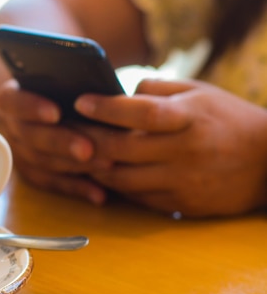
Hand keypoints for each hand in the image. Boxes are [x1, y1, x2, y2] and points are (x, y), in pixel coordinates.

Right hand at [0, 79, 111, 204]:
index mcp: (13, 96)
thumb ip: (72, 80)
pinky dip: (76, 188)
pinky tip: (100, 194)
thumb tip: (99, 91)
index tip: (55, 112)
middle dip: (61, 143)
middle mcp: (13, 126)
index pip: (12, 101)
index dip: (31, 107)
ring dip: (73, 166)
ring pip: (42, 162)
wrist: (45, 100)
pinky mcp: (34, 172)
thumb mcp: (63, 75)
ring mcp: (21, 151)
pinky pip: (53, 183)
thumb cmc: (61, 83)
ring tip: (106, 165)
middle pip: (30, 137)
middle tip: (88, 149)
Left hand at [74, 78, 266, 215]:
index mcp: (190, 118)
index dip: (107, 108)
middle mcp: (185, 152)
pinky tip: (101, 174)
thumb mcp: (199, 92)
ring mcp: (183, 182)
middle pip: (123, 149)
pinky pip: (137, 198)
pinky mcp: (181, 205)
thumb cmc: (228, 119)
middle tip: (65, 131)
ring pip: (123, 179)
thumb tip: (118, 93)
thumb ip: (157, 88)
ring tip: (75, 154)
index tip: (80, 101)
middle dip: (88, 140)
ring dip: (94, 167)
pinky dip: (115, 187)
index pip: (141, 113)